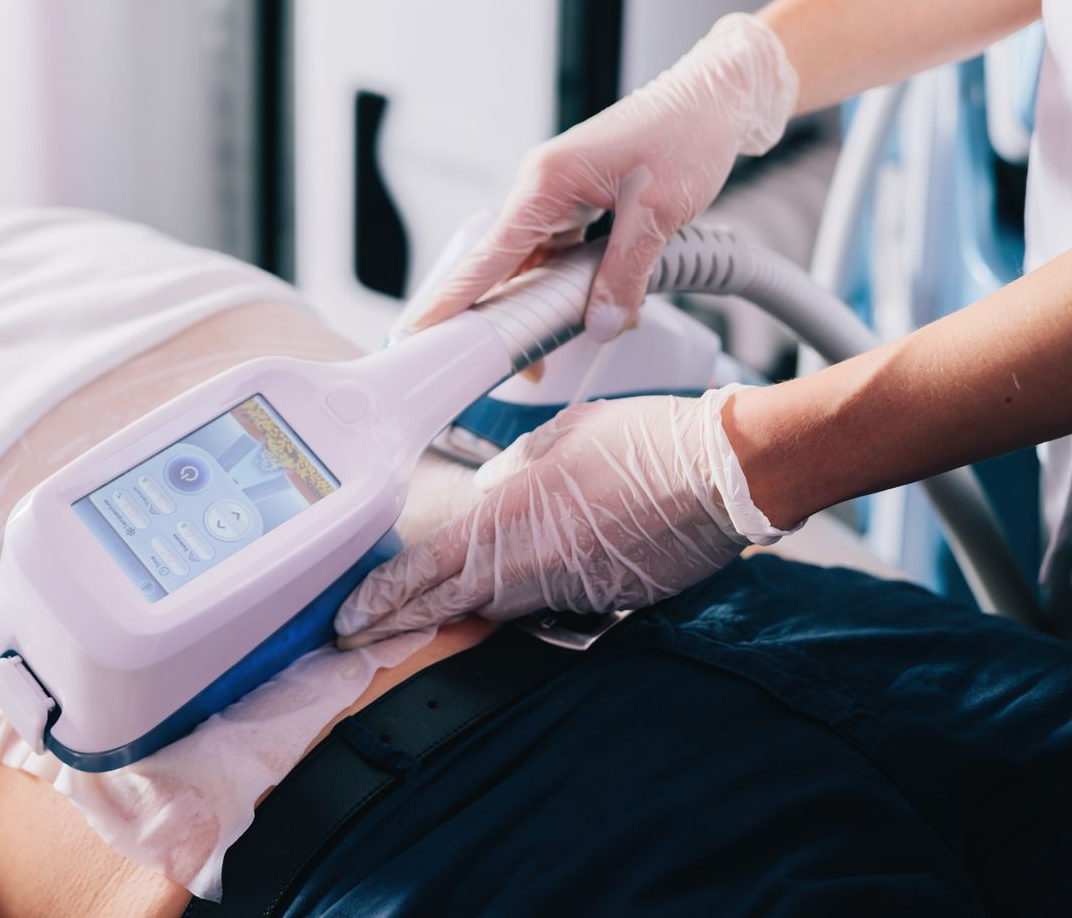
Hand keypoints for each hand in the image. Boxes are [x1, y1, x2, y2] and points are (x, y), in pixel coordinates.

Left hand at [335, 386, 791, 641]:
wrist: (724, 474)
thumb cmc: (643, 441)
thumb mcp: (558, 437)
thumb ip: (512, 471)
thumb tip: (491, 494)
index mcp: (508, 521)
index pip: (426, 574)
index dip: (381, 602)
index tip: (346, 622)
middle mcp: (531, 567)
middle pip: (454, 602)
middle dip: (405, 618)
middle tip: (360, 633)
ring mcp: (571, 593)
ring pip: (502, 606)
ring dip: (469, 605)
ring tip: (424, 608)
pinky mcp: (608, 605)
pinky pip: (554, 604)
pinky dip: (532, 596)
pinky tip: (530, 580)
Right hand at [400, 13, 797, 341]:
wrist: (717, 97)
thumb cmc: (687, 133)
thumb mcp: (660, 210)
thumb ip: (626, 272)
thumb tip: (603, 325)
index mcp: (546, 181)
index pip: (488, 253)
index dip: (454, 297)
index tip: (421, 330)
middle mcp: (540, 189)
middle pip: (502, 266)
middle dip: (501, 318)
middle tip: (507, 366)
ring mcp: (557, 196)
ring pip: (531, 265)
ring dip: (539, 306)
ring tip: (544, 352)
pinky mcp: (578, 204)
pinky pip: (557, 254)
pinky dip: (565, 286)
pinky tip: (583, 312)